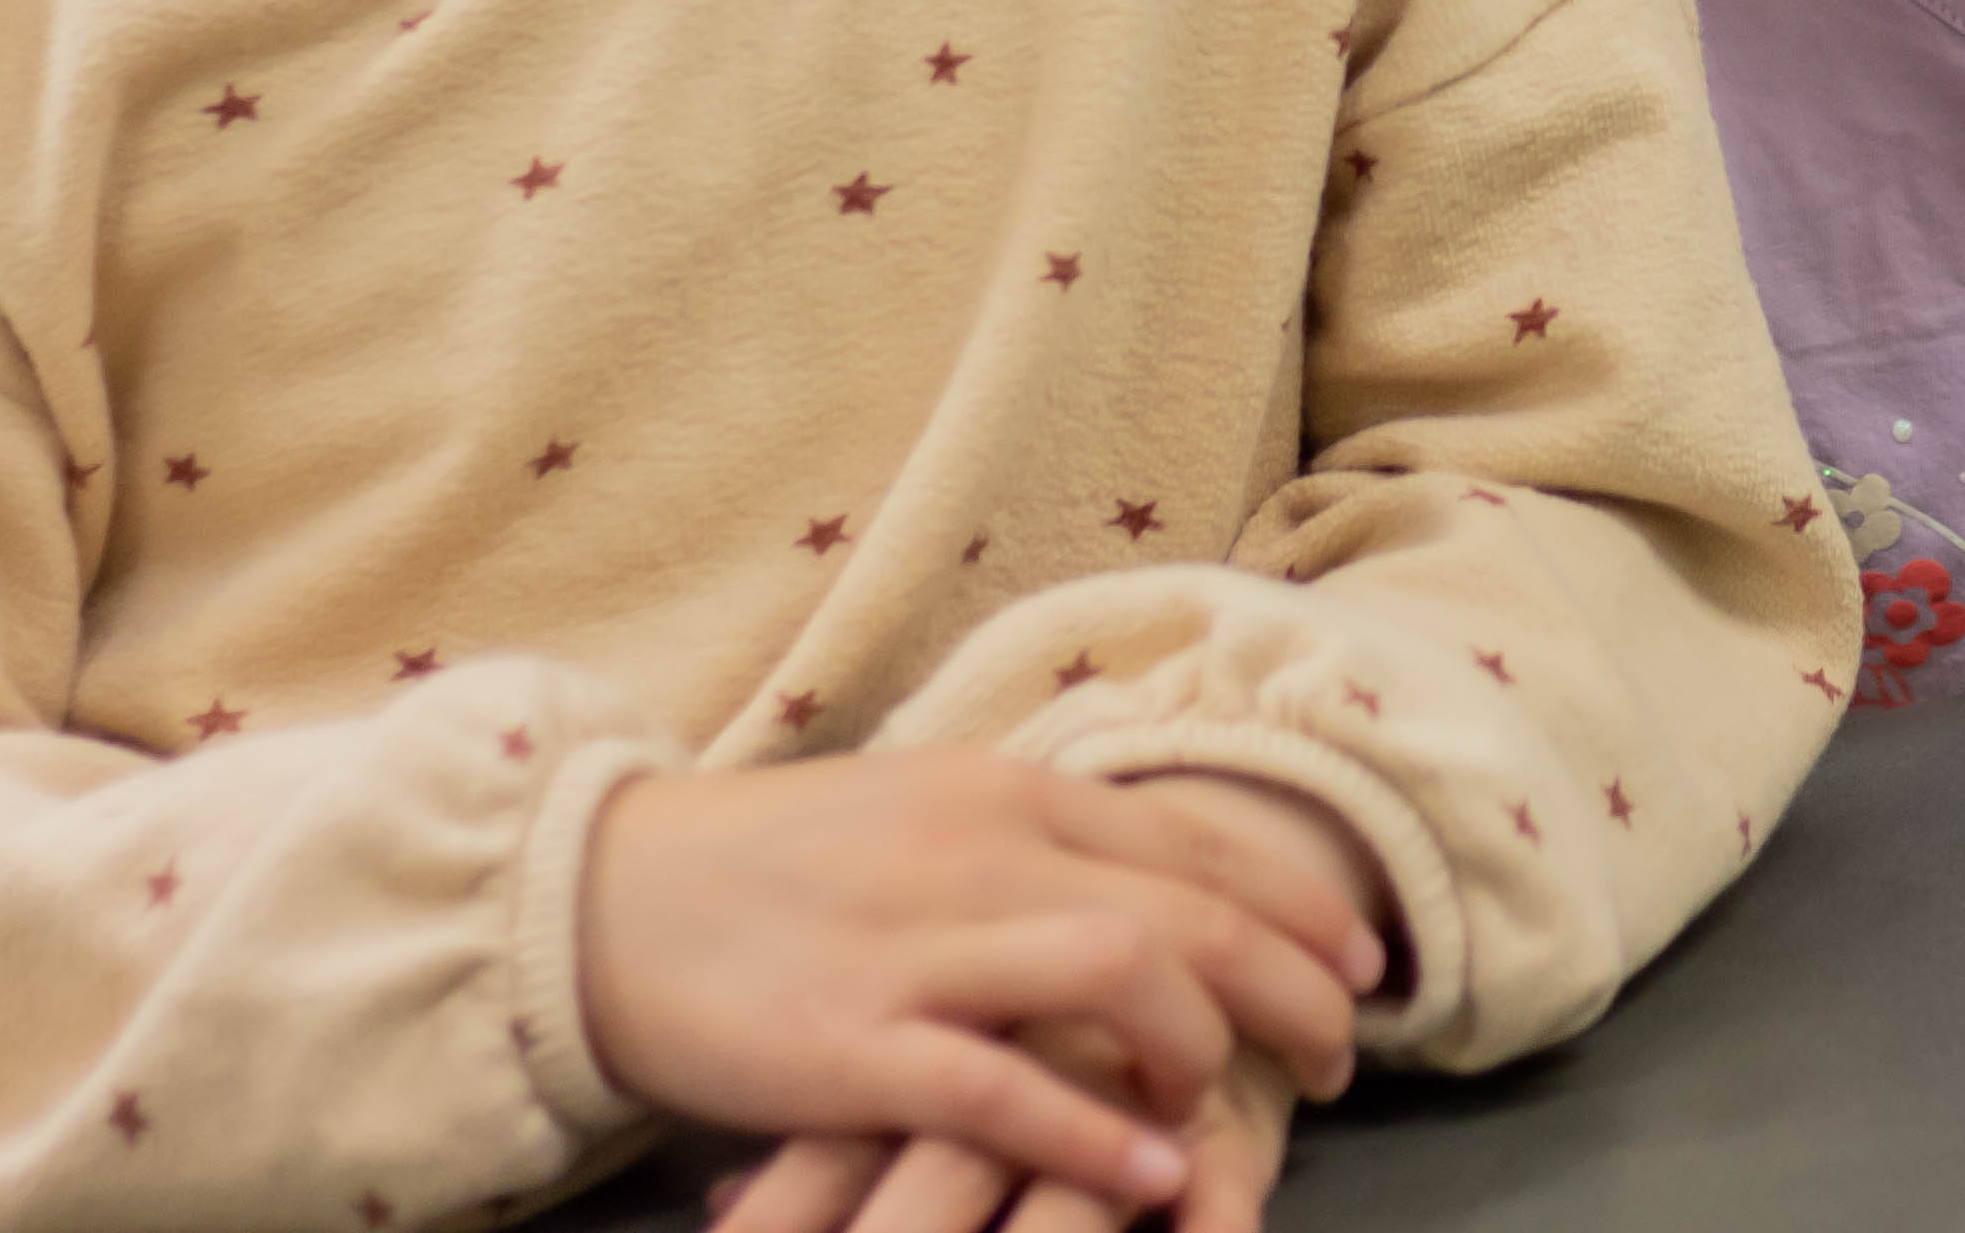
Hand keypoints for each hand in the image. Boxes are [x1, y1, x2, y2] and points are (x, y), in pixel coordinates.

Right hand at [580, 752, 1382, 1205]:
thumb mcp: (928, 812)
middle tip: (1340, 1054)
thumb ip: (1039, 843)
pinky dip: (1091, 1132)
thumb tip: (1162, 888)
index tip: (1361, 967)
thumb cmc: (779, 865)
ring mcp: (916, 945)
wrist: (603, 896)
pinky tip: (1148, 1173)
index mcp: (1007, 791)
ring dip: (1203, 1046)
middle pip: (1190, 909)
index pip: (1197, 839)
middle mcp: (979, 852)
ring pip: (1120, 972)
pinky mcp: (850, 1045)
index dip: (1299, 906)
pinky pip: (1002, 1087)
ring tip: (1231, 1108)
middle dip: (1292, 985)